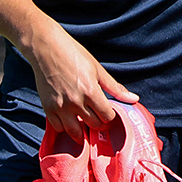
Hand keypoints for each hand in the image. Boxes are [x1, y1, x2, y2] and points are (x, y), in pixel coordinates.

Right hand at [25, 22, 138, 138]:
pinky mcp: (47, 108)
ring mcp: (60, 107)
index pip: (107, 117)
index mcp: (91, 91)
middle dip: (99, 123)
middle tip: (98, 117)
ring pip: (75, 132)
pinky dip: (65, 127)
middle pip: (93, 125)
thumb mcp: (97, 69)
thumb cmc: (74, 55)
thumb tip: (134, 99)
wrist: (47, 48)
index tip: (108, 112)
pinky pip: (58, 128)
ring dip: (82, 131)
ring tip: (85, 122)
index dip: (110, 116)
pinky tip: (69, 119)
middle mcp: (76, 102)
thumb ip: (115, 87)